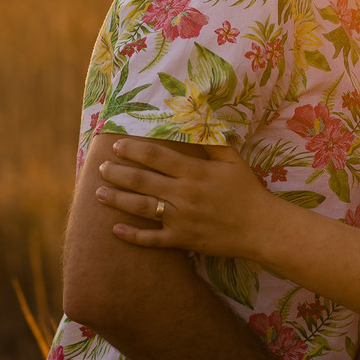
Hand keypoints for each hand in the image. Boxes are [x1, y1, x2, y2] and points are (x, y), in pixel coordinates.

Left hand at [96, 138, 267, 257]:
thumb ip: (212, 142)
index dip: (133, 150)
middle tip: (101, 167)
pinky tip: (115, 230)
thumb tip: (197, 119)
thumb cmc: (247, 191)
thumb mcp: (233, 161)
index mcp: (194, 172)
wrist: (261, 227)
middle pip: (142, 181)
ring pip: (141, 208)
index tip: (116, 145)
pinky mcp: (183, 240)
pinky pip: (152, 239)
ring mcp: (181, 219)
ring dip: (117, 200)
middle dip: (118, 173)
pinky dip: (132, 236)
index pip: (156, 157)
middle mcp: (184, 195)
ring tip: (98, 193)